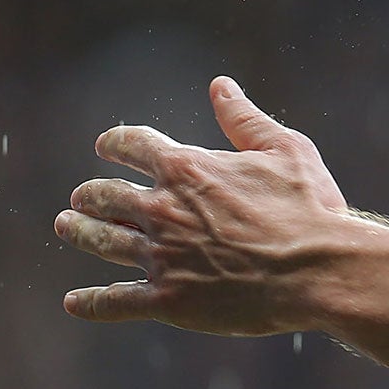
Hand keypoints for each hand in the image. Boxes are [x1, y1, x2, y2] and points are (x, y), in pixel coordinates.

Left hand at [56, 76, 348, 333]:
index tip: (106, 147)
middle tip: (85, 197)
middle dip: (91, 193)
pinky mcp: (168, 300)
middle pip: (104, 195)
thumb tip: (220, 86)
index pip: (130, 144)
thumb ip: (245, 120)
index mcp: (186, 168)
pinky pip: (114, 301)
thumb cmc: (311, 209)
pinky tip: (73, 302)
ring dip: (78, 231)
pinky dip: (90, 302)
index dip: (114, 143)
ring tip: (68, 226)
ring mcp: (161, 256)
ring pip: (99, 241)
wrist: (321, 271)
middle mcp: (162, 210)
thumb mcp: (288, 151)